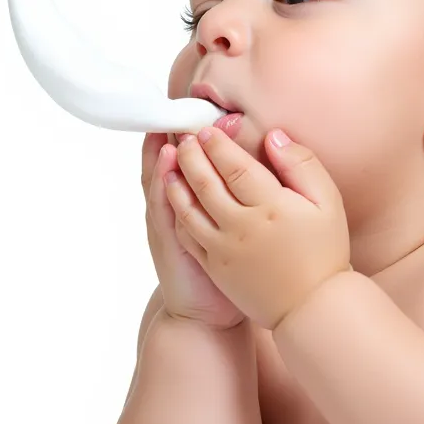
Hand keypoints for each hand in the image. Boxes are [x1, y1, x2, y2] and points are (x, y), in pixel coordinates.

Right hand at [140, 129, 245, 328]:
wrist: (206, 316)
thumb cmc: (230, 270)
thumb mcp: (235, 229)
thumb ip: (244, 197)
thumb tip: (263, 163)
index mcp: (199, 203)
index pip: (196, 162)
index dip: (204, 136)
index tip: (219, 111)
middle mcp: (178, 208)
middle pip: (174, 163)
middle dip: (182, 134)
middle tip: (195, 107)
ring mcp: (168, 223)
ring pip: (160, 178)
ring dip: (164, 150)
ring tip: (171, 121)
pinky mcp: (167, 240)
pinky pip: (160, 207)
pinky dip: (160, 183)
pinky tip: (165, 163)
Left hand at [164, 127, 350, 329]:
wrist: (314, 307)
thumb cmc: (325, 252)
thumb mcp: (328, 202)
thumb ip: (302, 164)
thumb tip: (273, 137)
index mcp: (271, 206)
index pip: (234, 166)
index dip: (218, 145)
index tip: (208, 129)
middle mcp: (242, 226)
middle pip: (206, 182)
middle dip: (191, 155)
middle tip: (185, 137)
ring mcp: (224, 248)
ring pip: (190, 207)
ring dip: (177, 180)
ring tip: (173, 160)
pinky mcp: (215, 267)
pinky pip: (189, 234)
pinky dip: (178, 211)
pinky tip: (175, 198)